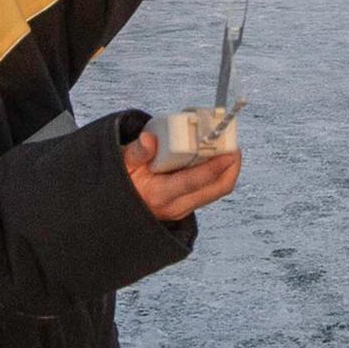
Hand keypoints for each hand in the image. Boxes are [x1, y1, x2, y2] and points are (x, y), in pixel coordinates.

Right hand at [125, 126, 242, 224]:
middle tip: (234, 145)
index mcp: (160, 195)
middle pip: (217, 189)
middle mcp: (176, 206)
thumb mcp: (122, 164)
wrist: (114, 208)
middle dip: (231, 167)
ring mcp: (183, 208)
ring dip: (225, 169)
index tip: (230, 151)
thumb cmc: (120, 183)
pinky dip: (215, 173)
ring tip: (225, 147)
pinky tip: (212, 155)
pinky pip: (208, 190)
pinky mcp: (185, 206)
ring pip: (216, 190)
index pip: (196, 181)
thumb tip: (149, 139)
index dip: (216, 165)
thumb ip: (137, 152)